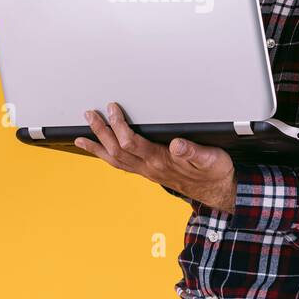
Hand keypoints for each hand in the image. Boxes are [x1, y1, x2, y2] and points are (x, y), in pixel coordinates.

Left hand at [75, 103, 235, 212]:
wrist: (217, 190)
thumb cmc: (213, 172)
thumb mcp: (210, 159)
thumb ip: (193, 152)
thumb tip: (177, 144)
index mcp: (161, 161)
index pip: (131, 142)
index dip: (119, 125)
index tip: (113, 109)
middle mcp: (149, 167)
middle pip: (116, 150)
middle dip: (101, 131)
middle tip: (90, 115)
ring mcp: (146, 171)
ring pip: (115, 160)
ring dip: (98, 146)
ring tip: (82, 136)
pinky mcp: (147, 172)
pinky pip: (121, 165)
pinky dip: (106, 157)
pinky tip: (101, 151)